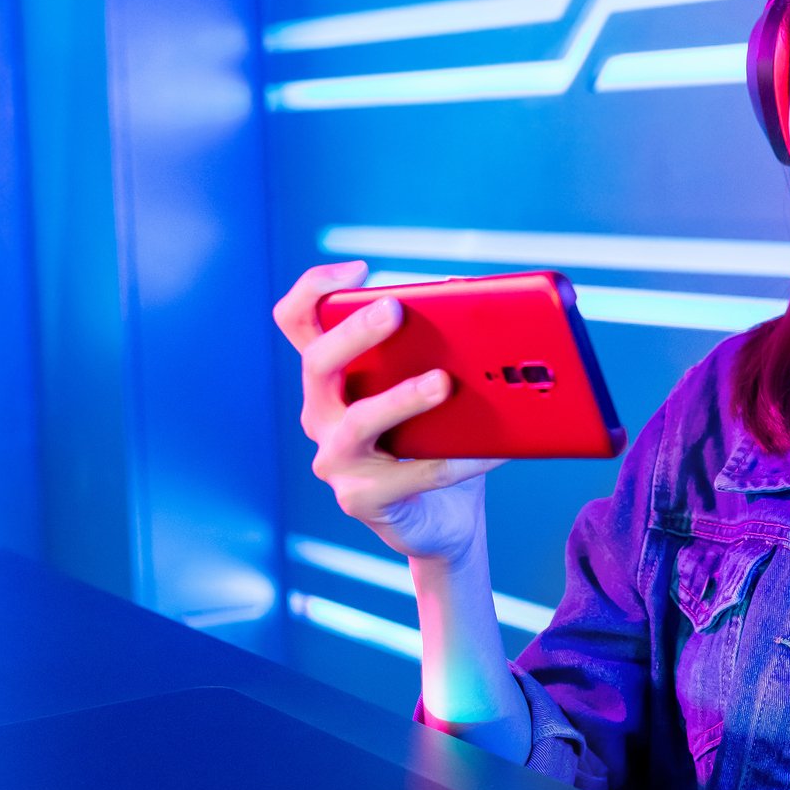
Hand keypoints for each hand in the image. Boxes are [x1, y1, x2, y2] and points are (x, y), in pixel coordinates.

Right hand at [272, 260, 505, 563]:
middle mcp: (322, 414)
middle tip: (395, 310)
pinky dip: (456, 460)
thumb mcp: (437, 384)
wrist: (446, 518)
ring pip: (359, 421)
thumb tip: (467, 297)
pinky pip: (412, 475)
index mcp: (334, 377)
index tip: (356, 271)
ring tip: (442, 382)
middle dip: (355, 332)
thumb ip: (441, 342)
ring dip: (402, 397)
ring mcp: (335, 459)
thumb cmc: (438, 440)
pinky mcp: (362, 499)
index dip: (313, 289)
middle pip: (318, 363)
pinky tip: (491, 449)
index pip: (298, 323)